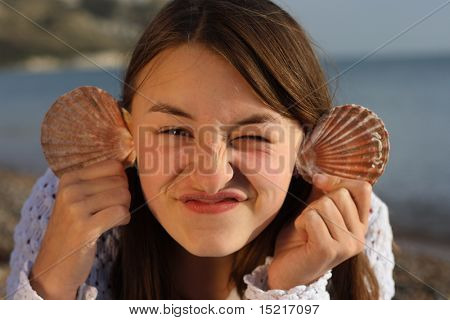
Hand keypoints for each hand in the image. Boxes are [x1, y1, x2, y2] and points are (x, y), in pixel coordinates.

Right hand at [29, 160, 130, 298]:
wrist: (55, 265)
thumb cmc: (74, 229)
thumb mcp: (79, 199)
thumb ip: (100, 181)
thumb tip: (131, 165)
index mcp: (70, 178)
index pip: (114, 166)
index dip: (122, 181)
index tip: (112, 196)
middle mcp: (70, 189)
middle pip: (121, 181)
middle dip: (124, 197)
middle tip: (111, 211)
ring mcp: (75, 207)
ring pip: (123, 195)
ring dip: (124, 209)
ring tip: (110, 219)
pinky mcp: (84, 227)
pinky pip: (121, 212)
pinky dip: (123, 219)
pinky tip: (113, 226)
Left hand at [267, 173, 370, 289]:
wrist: (287, 270)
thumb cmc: (300, 240)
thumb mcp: (314, 211)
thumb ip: (323, 193)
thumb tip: (322, 171)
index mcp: (360, 224)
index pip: (363, 188)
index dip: (339, 180)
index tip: (318, 181)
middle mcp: (359, 236)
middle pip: (340, 194)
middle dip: (317, 202)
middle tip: (310, 221)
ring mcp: (347, 245)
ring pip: (325, 204)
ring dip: (307, 213)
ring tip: (306, 230)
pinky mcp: (329, 250)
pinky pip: (312, 217)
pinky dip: (301, 222)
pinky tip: (302, 237)